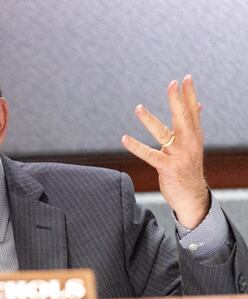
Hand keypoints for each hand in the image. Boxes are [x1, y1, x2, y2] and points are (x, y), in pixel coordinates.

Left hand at [122, 75, 207, 228]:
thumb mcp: (193, 144)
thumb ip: (193, 124)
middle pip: (183, 118)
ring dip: (150, 120)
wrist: (192, 196)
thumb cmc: (189, 167)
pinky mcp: (167, 168)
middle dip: (177, 100)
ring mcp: (179, 155)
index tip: (186, 78)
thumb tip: (199, 105)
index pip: (193, 111)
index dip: (190, 95)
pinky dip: (136, 147)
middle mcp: (189, 143)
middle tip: (172, 83)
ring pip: (163, 134)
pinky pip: (149, 155)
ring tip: (138, 107)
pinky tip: (124, 138)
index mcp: (194, 136)